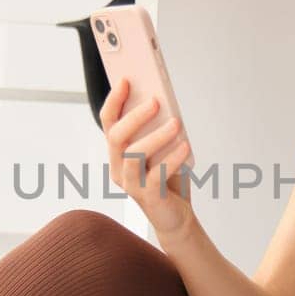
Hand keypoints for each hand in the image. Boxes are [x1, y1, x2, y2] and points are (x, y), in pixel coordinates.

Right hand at [101, 78, 194, 236]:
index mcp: (119, 152)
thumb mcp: (162, 148)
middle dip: (135, 117)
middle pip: (116, 137)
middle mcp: (119, 167)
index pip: (108, 122)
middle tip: (156, 101)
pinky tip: (185, 146)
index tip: (125, 79)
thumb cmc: (168, 177)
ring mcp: (131, 184)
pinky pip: (157, 175)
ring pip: (134, 155)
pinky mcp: (148, 197)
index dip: (114, 100)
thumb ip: (158, 128)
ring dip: (156, 136)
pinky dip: (172, 158)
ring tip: (176, 123)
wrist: (175, 215)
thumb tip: (163, 99)